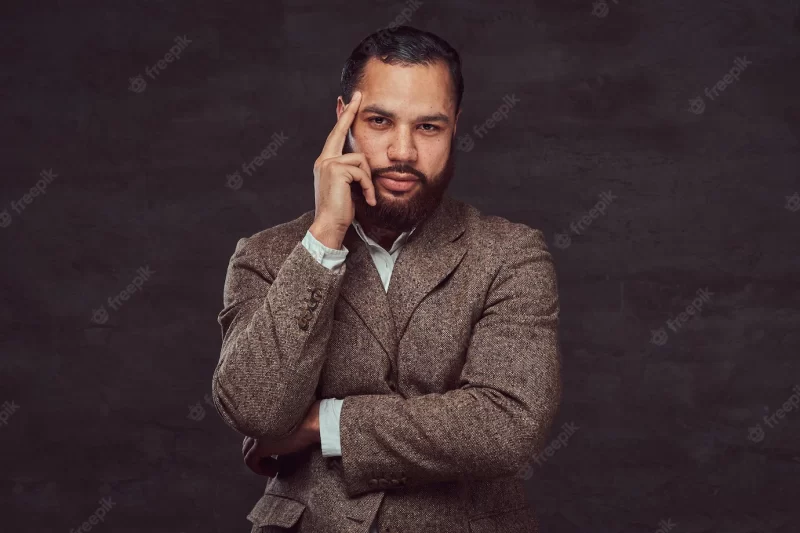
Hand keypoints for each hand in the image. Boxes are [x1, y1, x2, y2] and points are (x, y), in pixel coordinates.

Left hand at [242, 400, 320, 476]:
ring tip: (274, 468)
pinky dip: (259, 470)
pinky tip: (273, 472)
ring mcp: (256, 435)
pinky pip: (251, 462)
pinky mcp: (260, 446)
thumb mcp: (289, 425)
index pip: (253, 434)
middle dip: (258, 455)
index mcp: (262, 416)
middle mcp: (256, 424)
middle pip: (247, 443)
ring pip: (247, 452)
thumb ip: (278, 431)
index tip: (273, 455)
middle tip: (273, 463)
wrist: (312, 422)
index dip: (260, 446)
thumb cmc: (307, 421)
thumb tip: (277, 443)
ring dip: (259, 463)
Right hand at [311, 91, 376, 248]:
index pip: (335, 135)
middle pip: (341, 131)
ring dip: (368, 180)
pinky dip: (368, 187)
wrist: (329, 225)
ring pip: (360, 159)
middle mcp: (324, 160)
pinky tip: (367, 199)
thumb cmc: (340, 210)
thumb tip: (361, 159)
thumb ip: (350, 171)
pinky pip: (362, 171)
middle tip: (359, 95)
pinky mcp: (336, 170)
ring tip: (367, 196)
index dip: (342, 117)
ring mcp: (328, 163)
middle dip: (350, 112)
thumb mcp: (346, 187)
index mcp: (325, 162)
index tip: (348, 100)